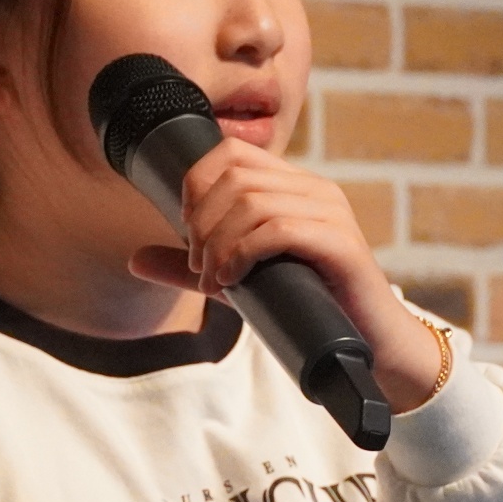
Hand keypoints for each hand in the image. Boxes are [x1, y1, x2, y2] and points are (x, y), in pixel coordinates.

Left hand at [125, 137, 447, 411]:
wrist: (369, 348)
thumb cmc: (306, 308)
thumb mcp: (238, 282)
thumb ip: (190, 268)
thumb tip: (134, 260)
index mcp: (293, 186)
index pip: (230, 153)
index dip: (195, 186)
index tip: (187, 232)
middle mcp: (314, 189)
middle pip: (233, 176)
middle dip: (201, 222)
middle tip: (200, 267)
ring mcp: (331, 213)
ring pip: (252, 201)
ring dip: (218, 243)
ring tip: (214, 279)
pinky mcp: (340, 243)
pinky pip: (279, 228)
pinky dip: (243, 253)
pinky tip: (233, 279)